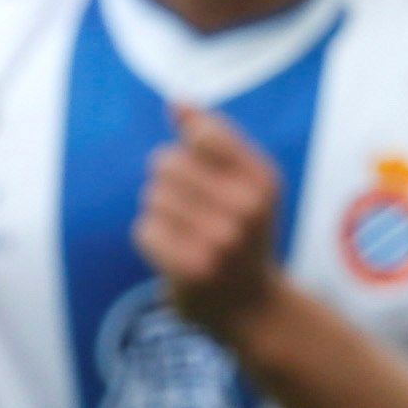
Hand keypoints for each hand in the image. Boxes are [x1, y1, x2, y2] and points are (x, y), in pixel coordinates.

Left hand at [136, 104, 291, 340]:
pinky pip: (145, 230)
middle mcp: (247, 209)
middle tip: (195, 210)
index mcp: (263, 181)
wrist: (253, 307)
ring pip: (152, 197)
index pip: (201, 133)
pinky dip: (155, 241)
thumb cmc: (243, 232)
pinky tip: (179, 254)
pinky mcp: (192, 268)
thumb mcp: (242, 182)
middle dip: (169, 182)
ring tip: (190, 234)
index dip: (190, 148)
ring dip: (162, 214)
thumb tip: (176, 100)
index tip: (206, 171)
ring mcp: (220, 241)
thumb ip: (212, 138)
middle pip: (165, 162)